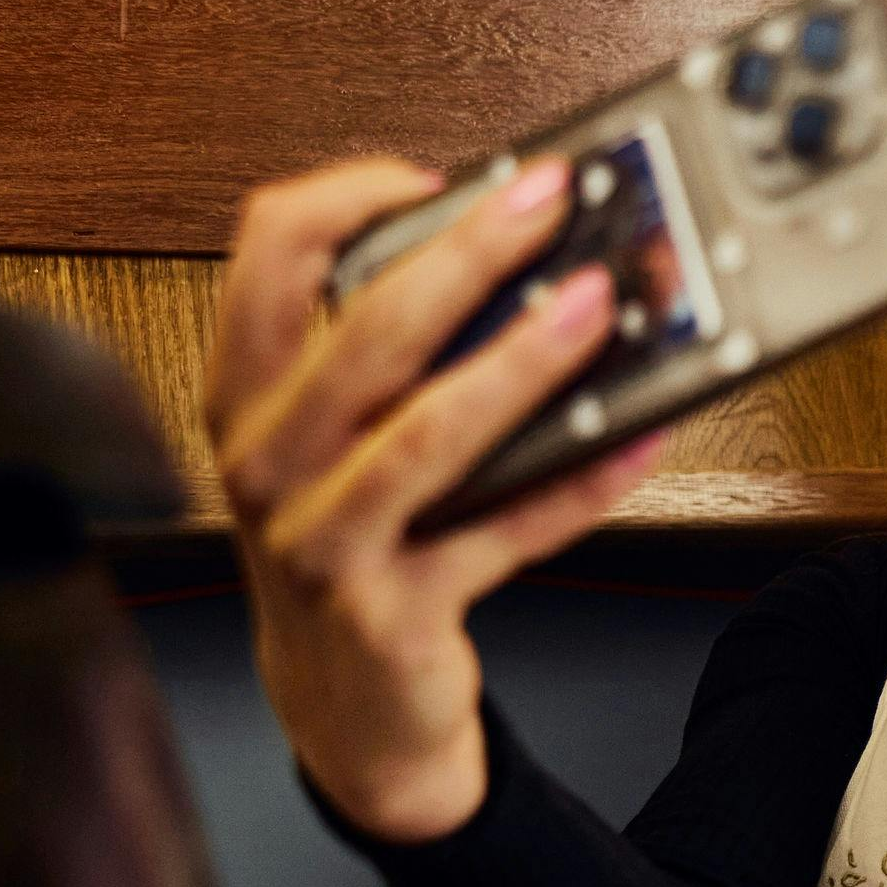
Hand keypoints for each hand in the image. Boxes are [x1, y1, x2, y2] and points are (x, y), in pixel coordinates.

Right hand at [205, 155, 665, 840]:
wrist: (346, 709)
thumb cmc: (355, 543)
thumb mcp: (341, 442)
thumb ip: (395, 358)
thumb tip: (522, 263)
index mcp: (246, 394)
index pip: (264, 254)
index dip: (349, 197)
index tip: (438, 177)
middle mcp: (267, 460)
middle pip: (364, 330)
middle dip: (466, 254)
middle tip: (545, 202)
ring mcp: (323, 540)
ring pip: (429, 433)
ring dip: (524, 362)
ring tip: (599, 308)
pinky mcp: (394, 611)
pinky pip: (505, 533)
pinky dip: (580, 484)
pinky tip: (640, 439)